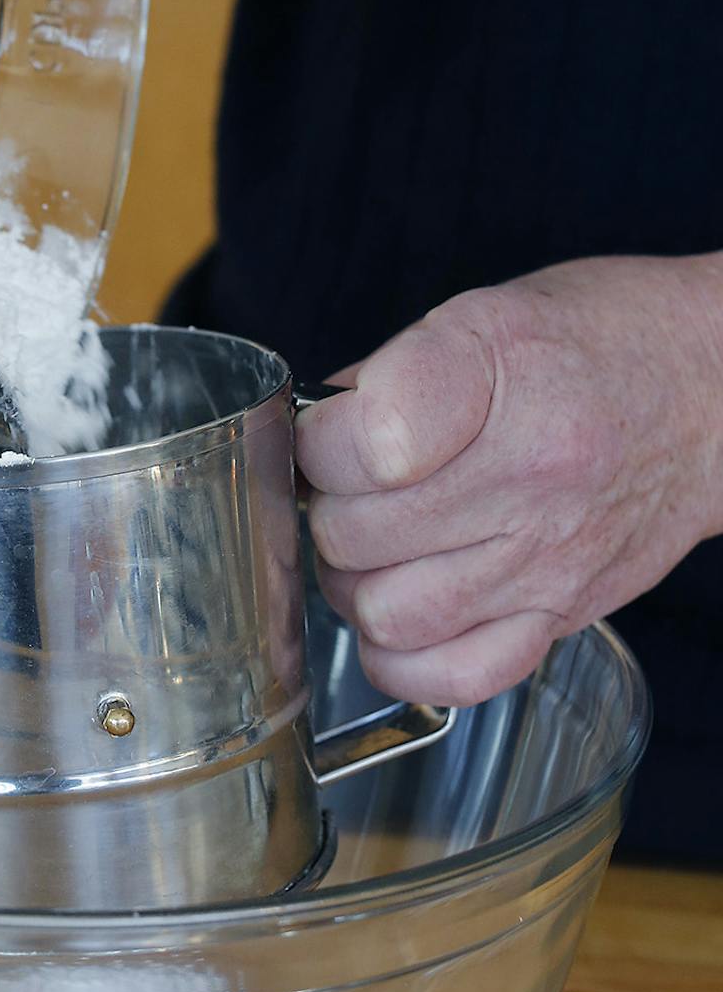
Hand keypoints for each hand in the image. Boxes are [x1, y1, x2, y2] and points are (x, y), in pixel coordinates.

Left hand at [294, 255, 722, 704]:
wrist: (714, 394)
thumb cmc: (596, 344)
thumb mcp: (485, 315)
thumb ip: (387, 376)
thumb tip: (309, 437)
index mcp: (497, 379)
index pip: (355, 445)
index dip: (317, 440)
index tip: (334, 432)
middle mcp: (529, 476)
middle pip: (353, 534)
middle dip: (330, 509)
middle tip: (356, 489)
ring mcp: (548, 559)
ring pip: (385, 613)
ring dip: (358, 585)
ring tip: (379, 547)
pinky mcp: (562, 616)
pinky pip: (454, 676)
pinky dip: (407, 656)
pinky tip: (409, 610)